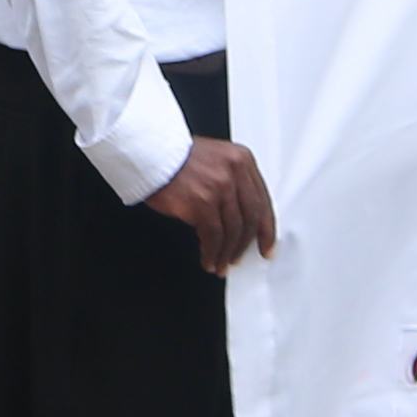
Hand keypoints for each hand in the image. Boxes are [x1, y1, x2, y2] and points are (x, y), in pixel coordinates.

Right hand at [144, 135, 279, 269]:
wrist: (150, 153)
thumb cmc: (175, 157)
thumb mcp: (215, 158)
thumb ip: (233, 181)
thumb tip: (241, 218)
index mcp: (242, 159)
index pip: (262, 200)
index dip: (266, 229)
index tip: (266, 244)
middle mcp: (234, 171)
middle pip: (251, 218)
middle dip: (246, 244)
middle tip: (240, 257)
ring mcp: (220, 187)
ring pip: (233, 230)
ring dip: (227, 252)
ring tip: (221, 263)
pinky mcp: (202, 203)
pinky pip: (213, 236)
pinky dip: (212, 252)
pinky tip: (208, 259)